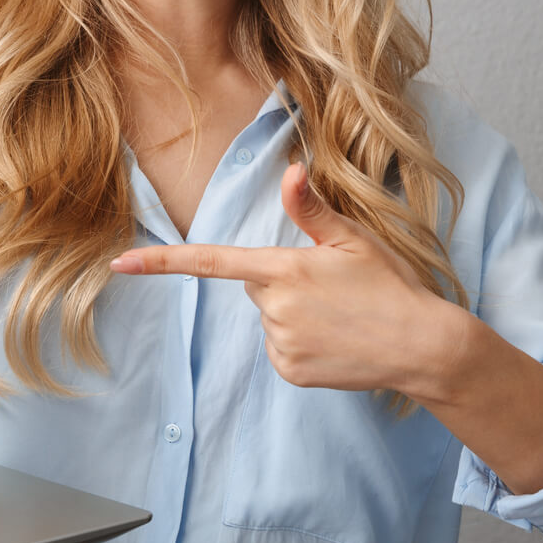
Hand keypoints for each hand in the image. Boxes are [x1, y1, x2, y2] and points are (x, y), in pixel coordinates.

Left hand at [108, 161, 464, 399]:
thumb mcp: (354, 240)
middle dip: (283, 283)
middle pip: (256, 287)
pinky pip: (282, 349)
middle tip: (331, 288)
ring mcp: (281, 344)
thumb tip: (291, 171)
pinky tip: (337, 341)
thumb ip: (312, 210)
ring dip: (295, 315)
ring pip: (270, 319)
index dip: (161, 262)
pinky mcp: (290, 371)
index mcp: (284, 270)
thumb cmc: (391, 286)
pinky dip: (303, 343)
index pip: (210, 262)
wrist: (422, 347)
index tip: (120, 265)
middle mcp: (274, 309)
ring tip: (341, 316)